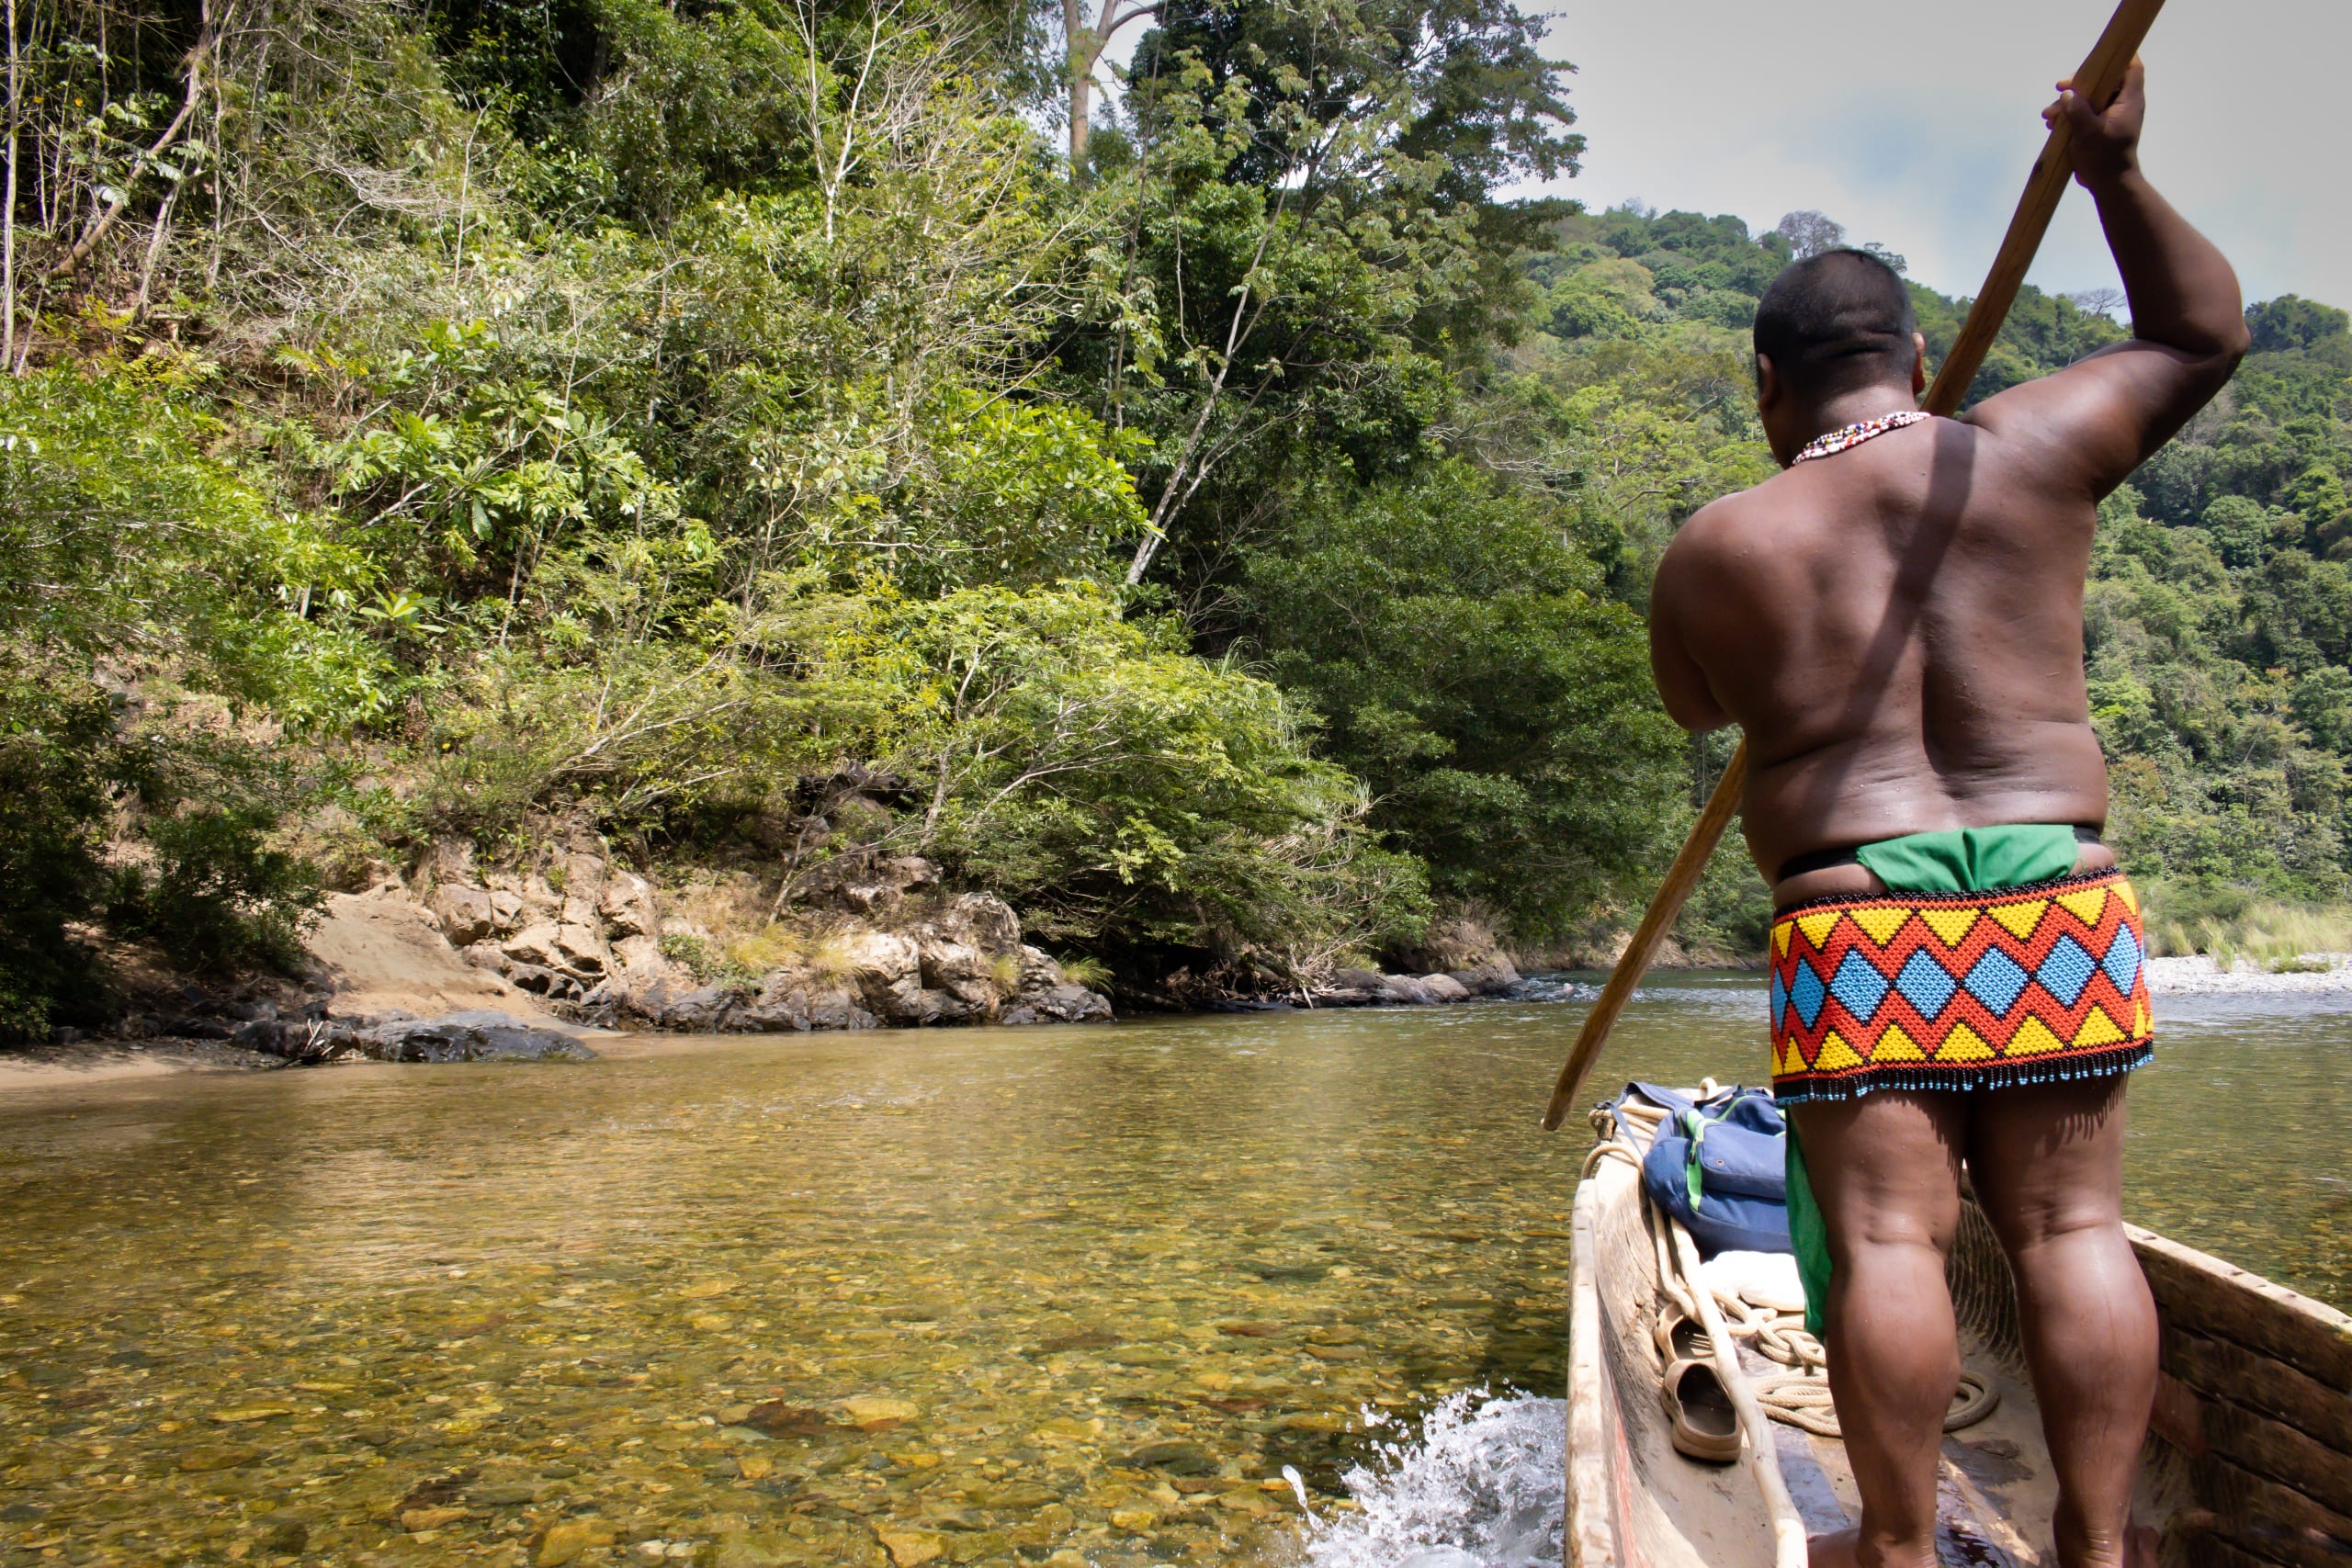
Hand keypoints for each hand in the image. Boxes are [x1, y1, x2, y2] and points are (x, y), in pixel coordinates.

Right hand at [2044, 55, 2143, 188]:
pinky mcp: (2101, 128)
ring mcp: (2112, 116)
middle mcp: (2123, 104)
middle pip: (2104, 81)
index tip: (2099, 55)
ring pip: (2091, 98)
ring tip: (2048, 115)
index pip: (2131, 68)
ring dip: (2069, 103)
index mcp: (2129, 101)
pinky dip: (2070, 115)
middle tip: (2059, 87)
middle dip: (2080, 84)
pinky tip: (2053, 124)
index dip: (2119, 56)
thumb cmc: (2104, 158)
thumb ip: (2078, 110)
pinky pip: (2085, 113)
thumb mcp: (2089, 133)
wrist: (2109, 185)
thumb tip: (2067, 94)